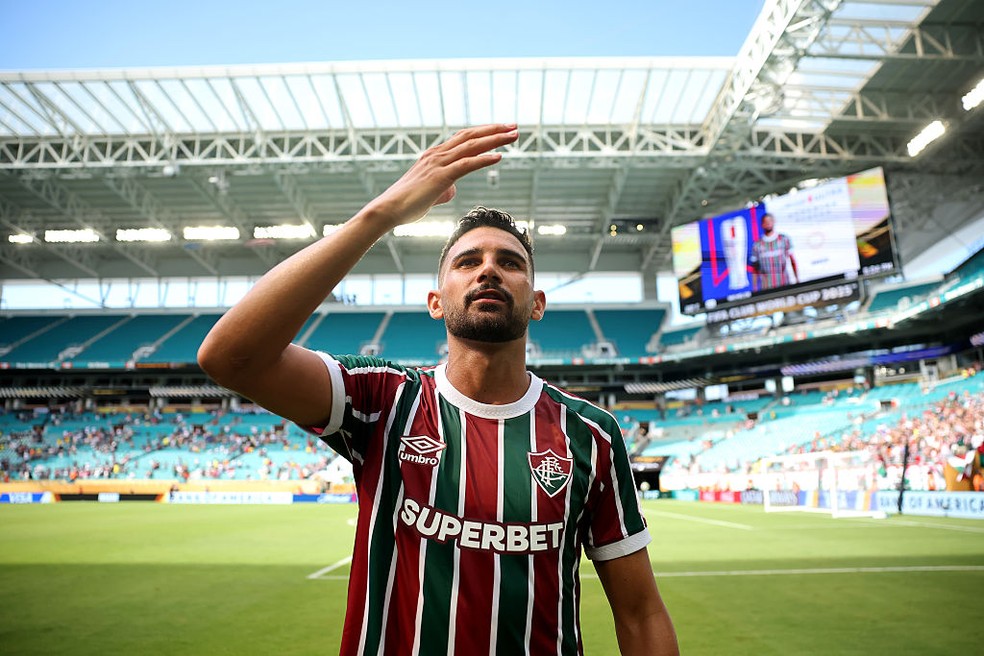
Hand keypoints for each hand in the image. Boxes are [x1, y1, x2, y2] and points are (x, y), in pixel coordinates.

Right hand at [364, 124, 518, 228]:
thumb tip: (453, 189)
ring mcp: (438, 163)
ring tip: (513, 135)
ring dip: (495, 139)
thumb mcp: (430, 193)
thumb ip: (444, 187)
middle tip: (514, 126)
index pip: (464, 138)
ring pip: (472, 146)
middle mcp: (437, 154)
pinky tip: (499, 156)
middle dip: (494, 130)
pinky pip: (466, 165)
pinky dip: (484, 159)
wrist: (389, 209)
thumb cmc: (407, 204)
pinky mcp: (440, 176)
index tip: (501, 130)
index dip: (484, 133)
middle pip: (471, 136)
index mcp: (435, 155)